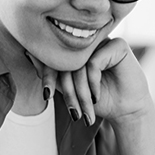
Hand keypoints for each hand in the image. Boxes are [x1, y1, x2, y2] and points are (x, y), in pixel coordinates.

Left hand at [27, 37, 152, 123]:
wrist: (126, 110)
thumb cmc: (99, 100)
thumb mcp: (70, 89)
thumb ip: (52, 74)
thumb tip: (28, 53)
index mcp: (79, 49)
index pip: (57, 57)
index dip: (48, 76)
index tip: (46, 96)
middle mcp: (90, 42)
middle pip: (68, 62)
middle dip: (68, 92)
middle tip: (74, 113)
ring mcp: (104, 41)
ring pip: (80, 64)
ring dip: (81, 92)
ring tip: (85, 111)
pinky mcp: (118, 44)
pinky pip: (94, 62)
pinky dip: (92, 82)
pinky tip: (97, 95)